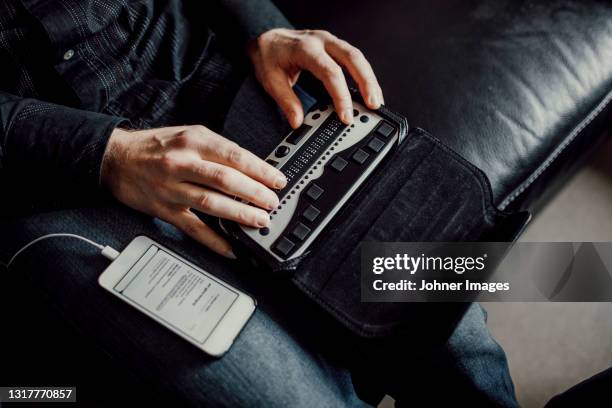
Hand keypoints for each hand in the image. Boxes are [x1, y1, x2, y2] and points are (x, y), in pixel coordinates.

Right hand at [101, 125, 286, 257]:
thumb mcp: (188, 135)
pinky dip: (215, 241)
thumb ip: (217, 149)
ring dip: (240, 214)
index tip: (278, 180)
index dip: (260, 170)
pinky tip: (232, 248)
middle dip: (255, 193)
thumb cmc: (156, 146)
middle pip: (226, 180)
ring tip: (260, 220)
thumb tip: (250, 168)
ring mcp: (172, 188)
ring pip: (212, 204)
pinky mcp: (165, 210)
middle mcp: (183, 164)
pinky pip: (194, 228)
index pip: (234, 156)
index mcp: (193, 141)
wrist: (116, 159)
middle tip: (273, 202)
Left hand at [248, 28, 383, 127]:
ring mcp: (330, 42)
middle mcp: (321, 41)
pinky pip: (354, 59)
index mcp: (306, 48)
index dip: (341, 95)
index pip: (330, 72)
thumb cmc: (269, 56)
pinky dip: (363, 75)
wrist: (266, 39)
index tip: (345, 115)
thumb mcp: (270, 80)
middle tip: (373, 105)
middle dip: (367, 83)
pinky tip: (368, 91)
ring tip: (376, 102)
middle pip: (353, 58)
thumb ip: (286, 101)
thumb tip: (297, 121)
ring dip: (369, 79)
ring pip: (358, 57)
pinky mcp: (334, 47)